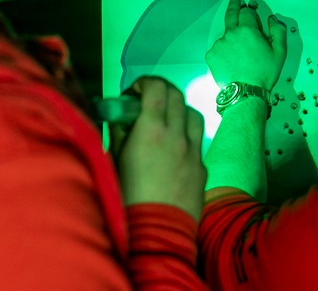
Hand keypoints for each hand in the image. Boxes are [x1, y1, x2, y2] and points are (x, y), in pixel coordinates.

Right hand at [112, 78, 205, 220]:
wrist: (156, 234)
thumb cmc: (127, 199)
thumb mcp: (114, 162)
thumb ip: (119, 134)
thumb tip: (120, 117)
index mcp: (151, 130)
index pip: (156, 88)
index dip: (144, 83)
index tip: (134, 92)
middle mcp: (177, 135)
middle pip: (177, 96)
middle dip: (161, 91)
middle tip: (147, 101)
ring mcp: (194, 151)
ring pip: (193, 114)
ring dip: (178, 110)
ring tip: (164, 121)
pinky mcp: (202, 167)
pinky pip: (197, 141)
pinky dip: (186, 135)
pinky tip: (174, 148)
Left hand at [205, 0, 287, 89]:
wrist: (246, 92)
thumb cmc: (265, 72)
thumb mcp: (279, 52)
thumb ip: (278, 31)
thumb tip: (272, 19)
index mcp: (247, 30)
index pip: (246, 11)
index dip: (250, 12)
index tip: (250, 9)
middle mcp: (230, 33)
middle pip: (231, 13)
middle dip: (234, 3)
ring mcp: (218, 44)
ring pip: (226, 35)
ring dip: (232, 37)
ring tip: (240, 54)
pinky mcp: (211, 55)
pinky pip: (219, 48)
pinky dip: (225, 51)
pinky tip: (232, 62)